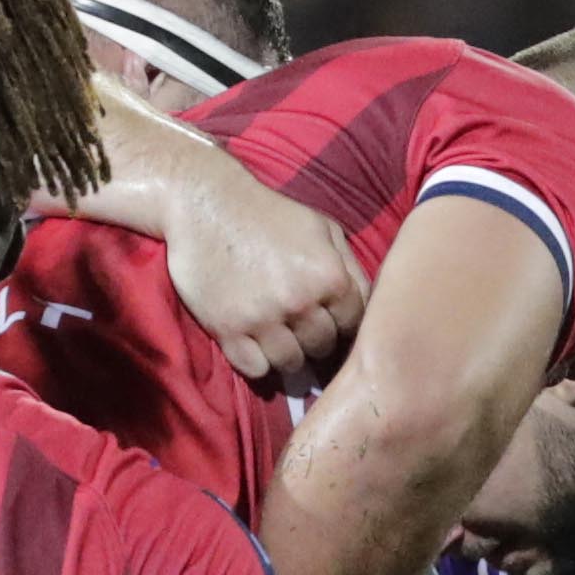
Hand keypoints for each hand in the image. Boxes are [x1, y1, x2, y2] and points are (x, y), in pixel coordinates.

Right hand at [165, 178, 363, 391]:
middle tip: (300, 328)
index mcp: (330, 277)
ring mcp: (263, 319)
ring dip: (288, 354)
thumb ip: (350, 268)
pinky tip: (255, 343)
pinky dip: (258, 362)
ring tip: (278, 336)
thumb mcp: (323, 228)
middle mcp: (301, 302)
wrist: (206, 204)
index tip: (331, 324)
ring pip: (291, 364)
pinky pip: (256, 370)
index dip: (344, 327)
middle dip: (315, 339)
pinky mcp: (228, 330)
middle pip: (323, 348)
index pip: (354, 326)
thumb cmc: (269, 215)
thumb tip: (368, 308)